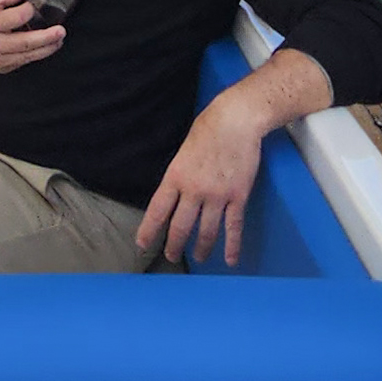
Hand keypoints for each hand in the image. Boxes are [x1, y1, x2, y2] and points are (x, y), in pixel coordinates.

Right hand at [0, 0, 65, 73]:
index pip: (19, 17)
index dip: (30, 10)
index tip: (34, 7)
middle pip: (26, 42)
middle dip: (47, 37)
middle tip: (61, 31)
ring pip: (27, 56)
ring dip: (46, 48)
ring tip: (58, 41)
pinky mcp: (0, 68)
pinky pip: (22, 62)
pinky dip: (34, 55)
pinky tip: (42, 48)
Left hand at [137, 98, 268, 267]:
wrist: (236, 120)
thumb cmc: (208, 129)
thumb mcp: (183, 151)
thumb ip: (179, 175)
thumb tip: (177, 194)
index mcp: (176, 176)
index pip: (158, 211)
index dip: (149, 230)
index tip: (143, 244)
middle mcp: (193, 190)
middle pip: (180, 227)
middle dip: (174, 245)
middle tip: (172, 256)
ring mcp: (217, 196)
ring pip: (206, 232)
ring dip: (201, 249)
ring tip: (198, 257)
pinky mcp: (238, 197)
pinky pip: (233, 227)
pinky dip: (232, 246)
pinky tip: (230, 260)